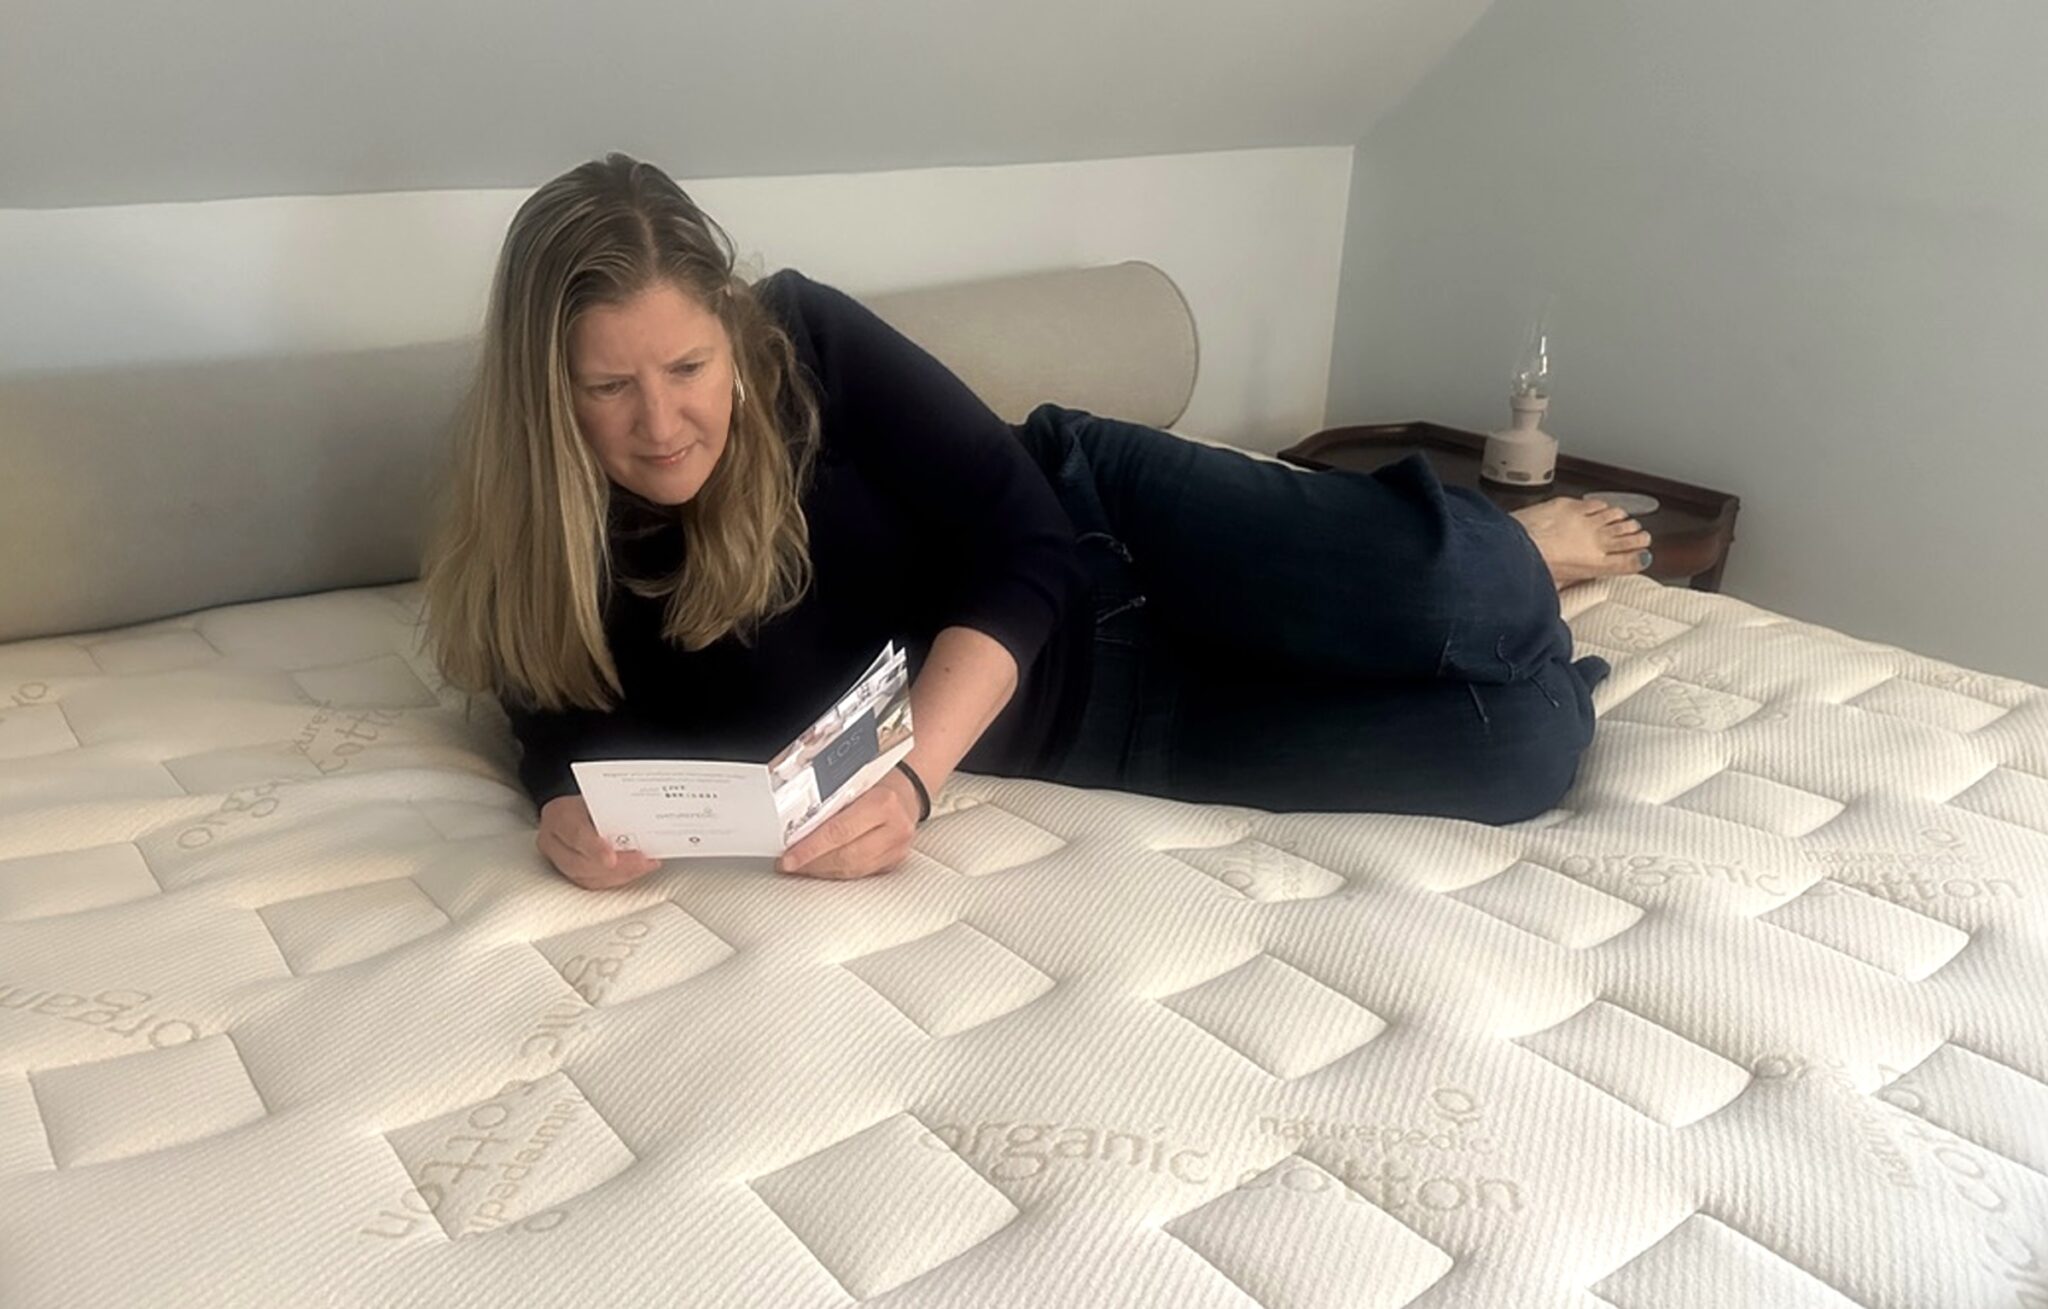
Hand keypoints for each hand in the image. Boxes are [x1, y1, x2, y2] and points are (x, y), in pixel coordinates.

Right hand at [537, 794, 662, 889]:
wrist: (573, 808)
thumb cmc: (589, 801)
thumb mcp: (600, 797)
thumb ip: (613, 811)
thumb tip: (640, 823)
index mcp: (559, 815)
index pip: (575, 834)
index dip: (594, 849)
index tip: (611, 858)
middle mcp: (553, 840)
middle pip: (579, 863)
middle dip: (616, 866)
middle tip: (641, 861)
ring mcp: (558, 859)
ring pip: (586, 878)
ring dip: (619, 874)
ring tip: (644, 865)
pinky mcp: (568, 872)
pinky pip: (591, 882)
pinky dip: (615, 879)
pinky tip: (635, 871)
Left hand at [776, 769, 920, 878]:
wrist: (906, 789)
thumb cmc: (876, 780)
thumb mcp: (851, 777)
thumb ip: (823, 794)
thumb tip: (785, 808)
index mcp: (883, 802)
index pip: (839, 831)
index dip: (810, 848)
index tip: (788, 857)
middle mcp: (895, 828)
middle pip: (846, 856)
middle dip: (812, 863)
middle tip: (788, 863)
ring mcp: (897, 848)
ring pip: (852, 870)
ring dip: (821, 871)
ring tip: (799, 866)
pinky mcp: (894, 862)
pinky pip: (859, 874)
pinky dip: (835, 873)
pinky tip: (819, 867)